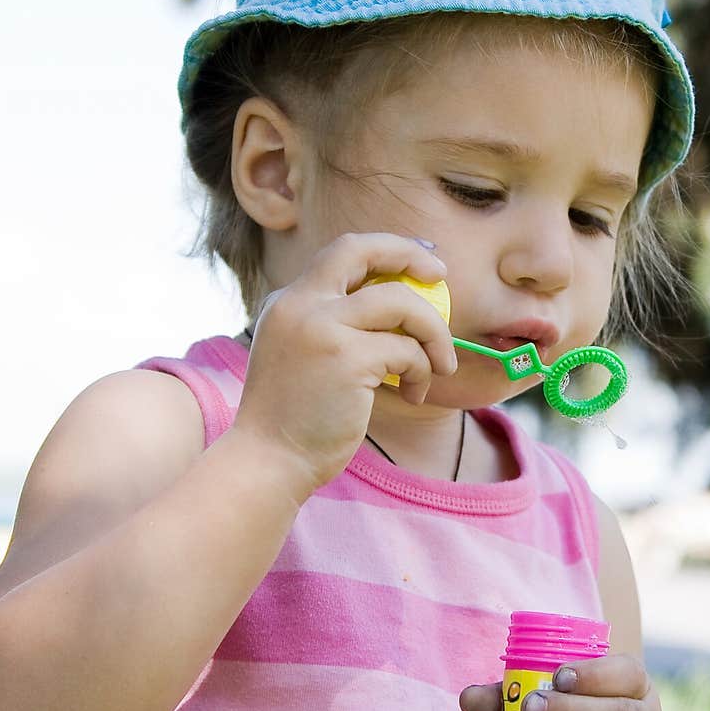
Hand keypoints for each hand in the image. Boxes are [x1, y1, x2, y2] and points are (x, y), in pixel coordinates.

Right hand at [232, 232, 457, 492]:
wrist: (269, 461)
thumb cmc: (294, 420)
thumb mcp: (303, 356)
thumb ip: (335, 326)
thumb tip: (403, 305)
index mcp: (288, 302)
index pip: (342, 251)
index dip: (387, 248)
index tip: (419, 261)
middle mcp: (300, 304)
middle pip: (363, 250)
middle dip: (411, 255)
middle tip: (441, 276)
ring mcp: (322, 327)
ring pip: (401, 302)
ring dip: (433, 332)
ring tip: (439, 366)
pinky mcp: (347, 358)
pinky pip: (408, 351)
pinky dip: (422, 371)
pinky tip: (414, 395)